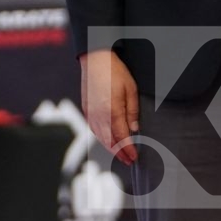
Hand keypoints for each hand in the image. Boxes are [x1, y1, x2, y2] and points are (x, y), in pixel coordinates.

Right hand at [79, 49, 139, 163]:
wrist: (95, 59)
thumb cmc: (114, 71)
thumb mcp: (131, 89)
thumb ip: (132, 111)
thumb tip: (134, 129)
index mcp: (112, 111)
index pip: (122, 137)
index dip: (128, 150)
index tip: (134, 157)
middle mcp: (99, 116)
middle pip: (110, 142)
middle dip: (119, 154)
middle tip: (128, 161)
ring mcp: (91, 113)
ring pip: (100, 138)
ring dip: (110, 148)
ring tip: (119, 154)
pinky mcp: (86, 110)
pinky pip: (94, 130)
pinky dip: (101, 138)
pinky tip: (107, 140)